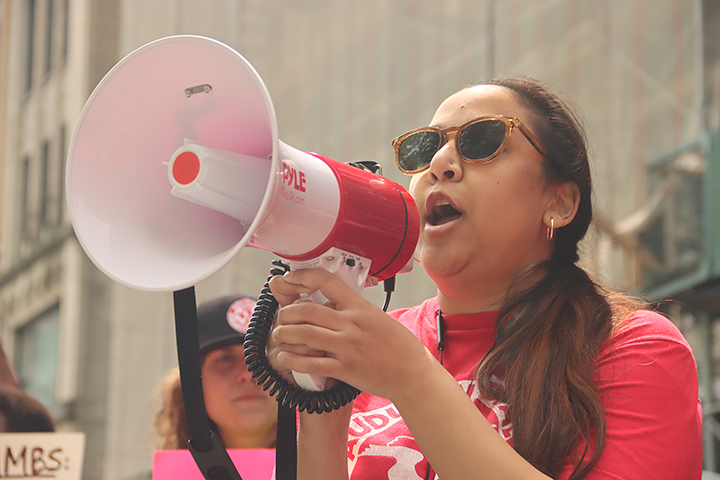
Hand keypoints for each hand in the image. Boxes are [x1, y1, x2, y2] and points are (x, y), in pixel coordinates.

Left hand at [268, 267, 435, 399]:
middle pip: (307, 309)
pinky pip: (312, 363)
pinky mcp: (346, 369)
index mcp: (359, 306)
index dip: (303, 276)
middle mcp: (352, 323)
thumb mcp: (376, 316)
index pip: (327, 281)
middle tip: (281, 317)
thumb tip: (330, 303)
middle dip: (286, 312)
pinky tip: (284, 358)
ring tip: (278, 336)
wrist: (412, 372)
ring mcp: (348, 346)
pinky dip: (293, 360)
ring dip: (284, 334)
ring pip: (305, 334)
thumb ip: (353, 309)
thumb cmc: (397, 345)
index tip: (289, 278)